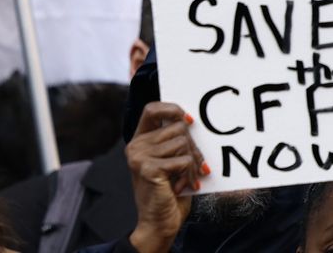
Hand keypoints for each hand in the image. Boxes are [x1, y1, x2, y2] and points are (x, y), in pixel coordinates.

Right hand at [125, 102, 203, 252]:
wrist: (160, 223)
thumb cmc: (170, 192)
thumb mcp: (172, 161)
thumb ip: (175, 141)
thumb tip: (191, 121)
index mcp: (140, 140)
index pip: (152, 109)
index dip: (172, 109)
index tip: (190, 121)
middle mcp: (136, 146)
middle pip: (178, 128)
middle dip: (193, 148)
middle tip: (197, 167)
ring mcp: (139, 156)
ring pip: (183, 143)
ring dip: (192, 164)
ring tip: (186, 179)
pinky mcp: (147, 168)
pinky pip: (183, 160)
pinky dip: (189, 174)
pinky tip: (181, 187)